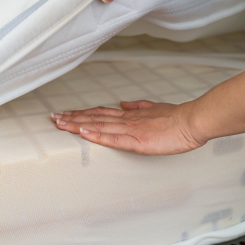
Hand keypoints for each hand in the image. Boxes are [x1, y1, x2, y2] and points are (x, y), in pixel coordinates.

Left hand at [51, 100, 206, 155]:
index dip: (82, 113)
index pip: (99, 113)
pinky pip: (112, 138)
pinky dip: (96, 135)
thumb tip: (122, 103)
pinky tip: (83, 132)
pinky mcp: (137, 141)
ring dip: (78, 124)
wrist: (191, 121)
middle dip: (72, 118)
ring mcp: (129, 129)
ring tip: (61, 123)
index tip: (67, 113)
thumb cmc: (174, 117)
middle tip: (54, 117)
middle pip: (93, 117)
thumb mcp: (152, 108)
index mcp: (128, 115)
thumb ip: (137, 106)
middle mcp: (124, 120)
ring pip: (98, 125)